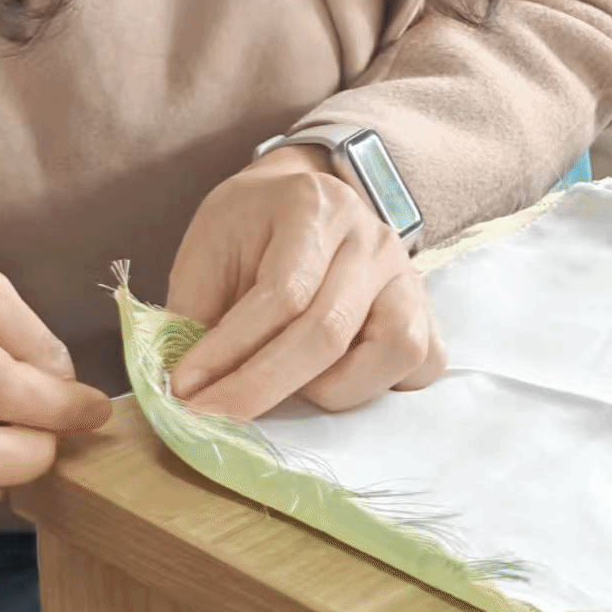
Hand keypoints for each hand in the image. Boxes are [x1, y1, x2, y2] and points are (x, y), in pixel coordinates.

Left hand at [165, 145, 444, 420]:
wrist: (299, 197)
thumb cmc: (248, 227)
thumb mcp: (207, 249)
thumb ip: (197, 311)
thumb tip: (188, 388)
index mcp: (312, 206)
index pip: (281, 294)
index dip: (231, 350)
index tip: (185, 388)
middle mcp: (371, 236)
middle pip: (329, 330)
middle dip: (263, 385)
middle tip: (214, 414)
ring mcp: (406, 271)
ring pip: (393, 349)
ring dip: (333, 388)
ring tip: (289, 386)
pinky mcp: (426, 306)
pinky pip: (424, 361)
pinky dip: (381, 386)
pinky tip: (333, 382)